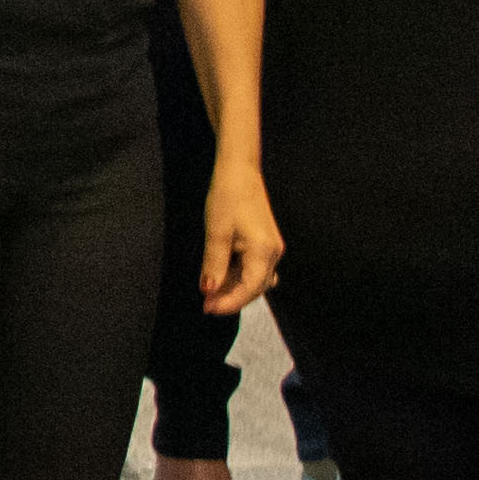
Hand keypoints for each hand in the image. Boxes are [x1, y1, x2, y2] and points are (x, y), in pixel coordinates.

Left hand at [198, 158, 283, 314]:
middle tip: (205, 303)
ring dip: (234, 287)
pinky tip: (221, 274)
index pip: (249, 290)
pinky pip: (254, 267)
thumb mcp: (216, 233)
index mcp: (264, 252)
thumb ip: (214, 265)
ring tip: (210, 289)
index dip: (228, 303)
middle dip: (231, 298)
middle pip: (255, 288)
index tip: (207, 308)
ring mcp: (271, 248)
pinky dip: (238, 275)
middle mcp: (273, 253)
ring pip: (254, 279)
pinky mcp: (265, 243)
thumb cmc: (227, 197)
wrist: (239, 170)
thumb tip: (210, 291)